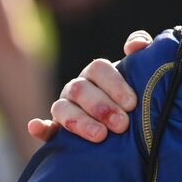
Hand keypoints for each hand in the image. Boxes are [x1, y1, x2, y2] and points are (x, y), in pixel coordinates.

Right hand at [27, 31, 150, 142]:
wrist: (133, 125)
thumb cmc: (138, 94)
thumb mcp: (144, 70)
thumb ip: (142, 48)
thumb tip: (134, 46)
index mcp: (97, 72)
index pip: (100, 68)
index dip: (115, 84)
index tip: (132, 103)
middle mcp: (78, 87)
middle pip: (81, 89)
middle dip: (101, 107)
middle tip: (122, 124)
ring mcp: (65, 107)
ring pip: (62, 108)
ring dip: (80, 122)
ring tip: (100, 135)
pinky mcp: (56, 130)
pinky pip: (44, 129)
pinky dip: (39, 128)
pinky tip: (37, 128)